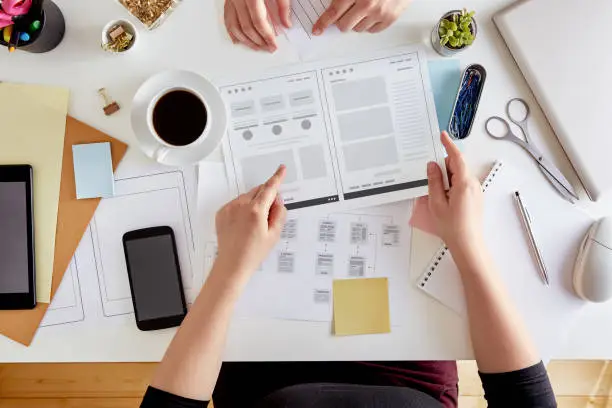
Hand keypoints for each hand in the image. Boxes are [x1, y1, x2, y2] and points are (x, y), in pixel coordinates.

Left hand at [214, 165, 286, 280]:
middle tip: (269, 215)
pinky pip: (236, 203)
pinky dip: (243, 208)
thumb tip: (277, 200)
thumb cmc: (253, 252)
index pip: (270, 188)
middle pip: (258, 191)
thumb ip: (279, 213)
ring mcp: (229, 208)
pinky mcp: (222, 212)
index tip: (281, 169)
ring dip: (254, 202)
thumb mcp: (274, 234)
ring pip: (247, 196)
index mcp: (256, 211)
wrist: (232, 263)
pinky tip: (244, 224)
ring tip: (254, 224)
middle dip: (266, 197)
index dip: (277, 177)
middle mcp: (241, 206)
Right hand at [224, 0, 290, 51]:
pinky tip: (238, 40)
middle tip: (268, 48)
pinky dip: (232, 31)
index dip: (267, 36)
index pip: (259, 22)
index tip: (274, 44)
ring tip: (257, 47)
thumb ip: (283, 5)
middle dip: (258, 41)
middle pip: (247, 27)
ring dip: (246, 40)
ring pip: (235, 26)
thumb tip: (286, 23)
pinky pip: (227, 19)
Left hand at [313, 0, 409, 34]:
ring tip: (364, 9)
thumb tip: (333, 4)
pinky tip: (372, 13)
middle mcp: (367, 4)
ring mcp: (380, 13)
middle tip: (346, 13)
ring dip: (357, 21)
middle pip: (344, 26)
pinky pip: (372, 30)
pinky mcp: (390, 18)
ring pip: (358, 29)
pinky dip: (369, 24)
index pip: (334, 12)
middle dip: (342, 20)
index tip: (317, 29)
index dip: (323, 22)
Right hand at [427, 132, 483, 248]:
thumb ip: (434, 181)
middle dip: (443, 169)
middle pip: (456, 166)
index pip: (456, 158)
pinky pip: (462, 185)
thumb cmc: (452, 226)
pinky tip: (445, 201)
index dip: (449, 145)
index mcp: (464, 183)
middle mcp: (473, 184)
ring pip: (459, 176)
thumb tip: (432, 166)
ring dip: (447, 180)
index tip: (442, 136)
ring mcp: (476, 191)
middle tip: (431, 183)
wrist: (468, 244)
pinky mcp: (475, 198)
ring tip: (439, 198)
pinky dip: (451, 187)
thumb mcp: (436, 202)